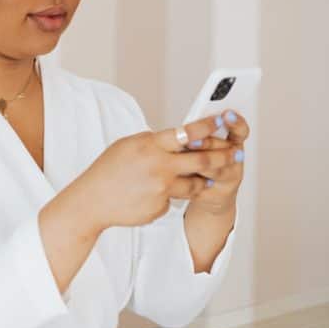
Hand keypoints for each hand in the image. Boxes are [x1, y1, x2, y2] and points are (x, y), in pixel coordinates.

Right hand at [72, 114, 245, 231]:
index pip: (188, 132)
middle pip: (202, 160)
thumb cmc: (108, 170)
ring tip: (201, 179)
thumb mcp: (129, 145)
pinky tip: (149, 196)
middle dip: (223, 157)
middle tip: (236, 154)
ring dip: (199, 181)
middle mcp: (159, 166)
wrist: (92, 202)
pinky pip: (173, 200)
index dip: (208, 126)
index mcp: (151, 145)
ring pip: (193, 184)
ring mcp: (161, 189)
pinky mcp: (160, 208)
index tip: (222, 120)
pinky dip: (167, 197)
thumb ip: (154, 142)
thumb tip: (178, 137)